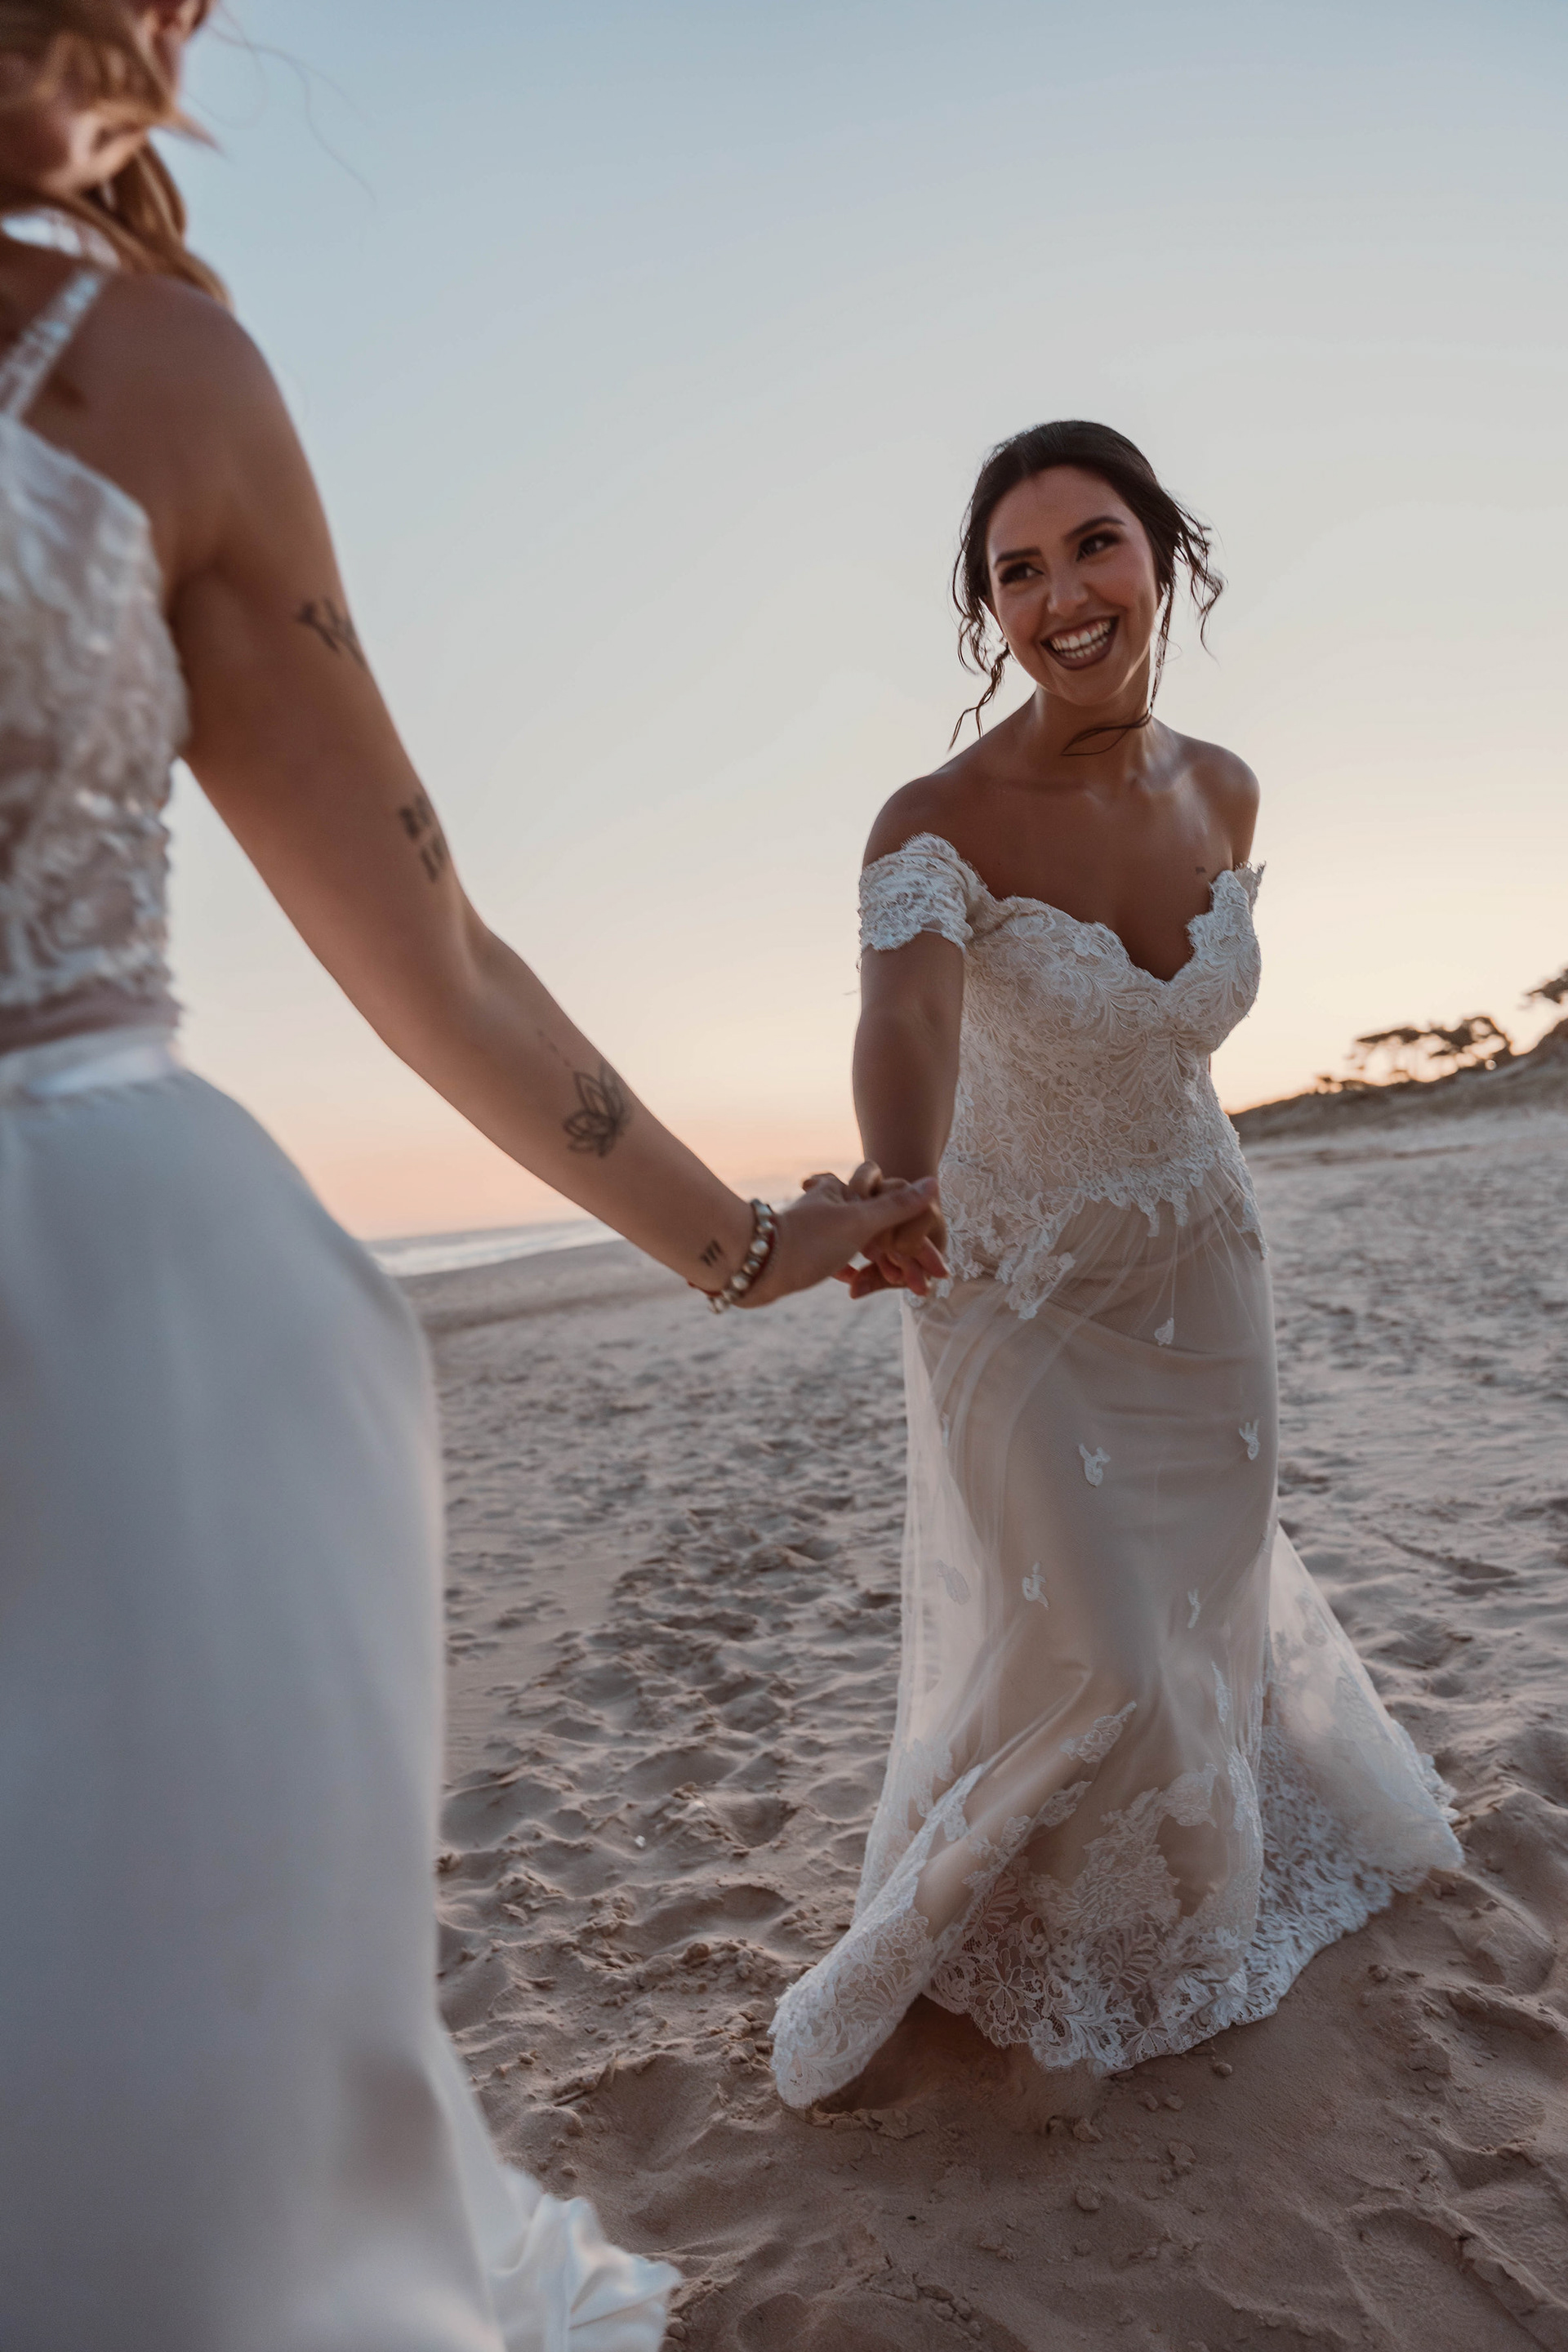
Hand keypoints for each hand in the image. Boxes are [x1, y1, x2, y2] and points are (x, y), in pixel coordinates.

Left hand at [740, 1166, 946, 1307]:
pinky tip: (858, 1282)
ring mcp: (819, 1229)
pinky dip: (850, 1268)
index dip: (920, 1242)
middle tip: (921, 1284)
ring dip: (881, 1263)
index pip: (896, 1208)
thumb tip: (933, 1183)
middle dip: (904, 1257)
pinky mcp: (804, 1252)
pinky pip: (835, 1257)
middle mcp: (833, 1205)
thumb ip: (897, 1206)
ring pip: (860, 1244)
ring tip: (898, 1283)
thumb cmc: (807, 1240)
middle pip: (881, 1228)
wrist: (753, 1266)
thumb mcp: (859, 1222)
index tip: (937, 1271)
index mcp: (846, 1191)